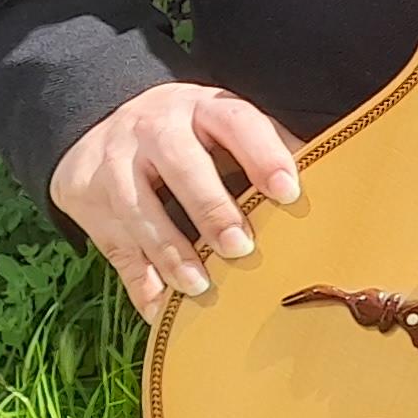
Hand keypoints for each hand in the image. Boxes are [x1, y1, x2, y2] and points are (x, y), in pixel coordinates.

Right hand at [51, 81, 301, 323]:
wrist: (96, 119)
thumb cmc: (186, 130)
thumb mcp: (220, 121)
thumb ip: (265, 144)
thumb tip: (330, 171)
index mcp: (200, 107)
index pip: (236, 122)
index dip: (263, 154)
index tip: (289, 191)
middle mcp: (154, 129)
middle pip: (182, 166)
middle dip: (210, 209)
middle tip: (240, 248)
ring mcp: (115, 164)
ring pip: (139, 209)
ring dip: (170, 252)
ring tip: (199, 286)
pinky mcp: (87, 200)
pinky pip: (113, 246)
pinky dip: (138, 282)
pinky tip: (160, 310)